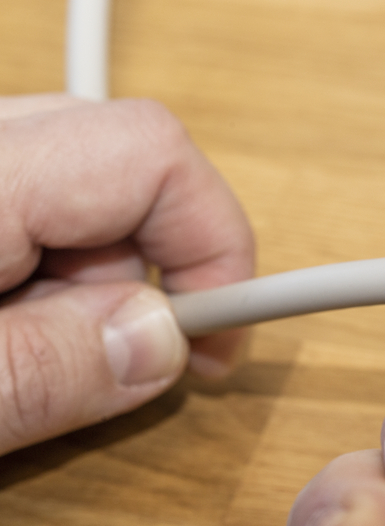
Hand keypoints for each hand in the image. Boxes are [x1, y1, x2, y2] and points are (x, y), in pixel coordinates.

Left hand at [0, 94, 253, 454]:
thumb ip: (41, 371)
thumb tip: (157, 341)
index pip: (149, 154)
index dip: (214, 241)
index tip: (221, 333)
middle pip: (122, 165)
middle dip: (147, 271)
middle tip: (124, 362)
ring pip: (76, 188)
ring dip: (86, 282)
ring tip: (25, 360)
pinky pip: (31, 204)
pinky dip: (42, 273)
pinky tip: (4, 330)